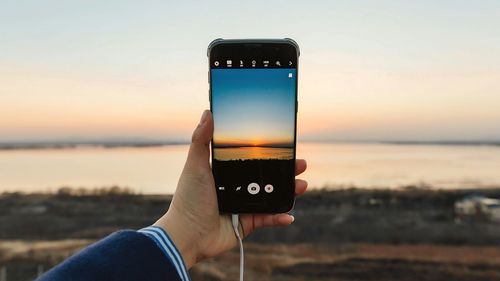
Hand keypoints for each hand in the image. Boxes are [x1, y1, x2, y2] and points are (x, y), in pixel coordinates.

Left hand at [154, 110, 307, 267]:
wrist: (187, 235)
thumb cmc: (188, 200)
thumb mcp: (195, 166)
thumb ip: (201, 140)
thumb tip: (208, 112)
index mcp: (224, 173)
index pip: (250, 159)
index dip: (267, 153)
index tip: (283, 145)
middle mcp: (235, 188)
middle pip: (265, 177)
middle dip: (284, 171)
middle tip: (300, 163)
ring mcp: (242, 206)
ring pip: (270, 197)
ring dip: (288, 191)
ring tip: (302, 185)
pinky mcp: (246, 224)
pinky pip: (267, 219)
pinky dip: (279, 217)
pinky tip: (289, 215)